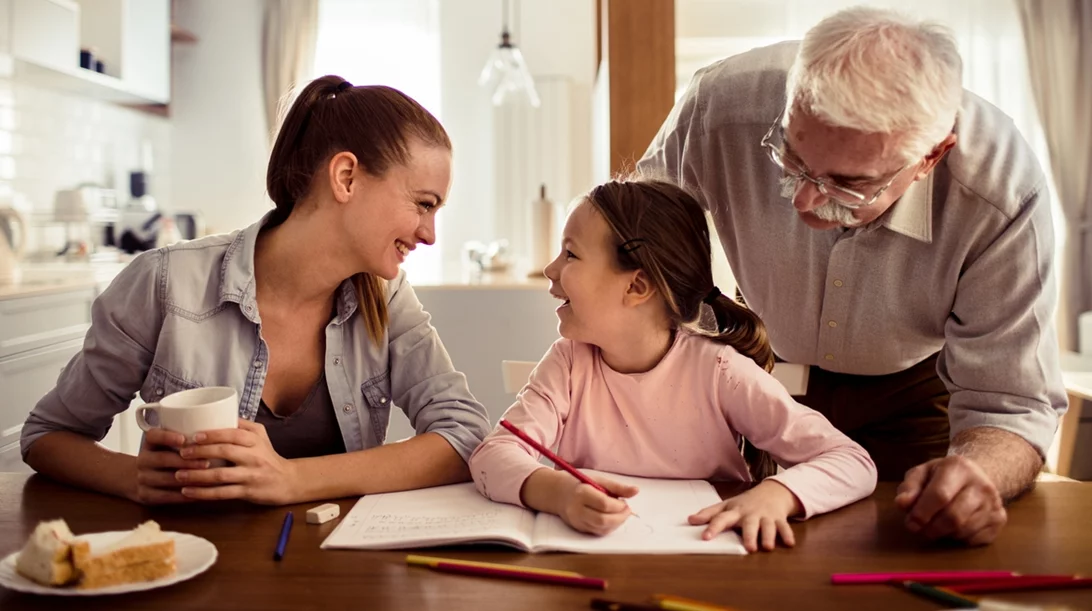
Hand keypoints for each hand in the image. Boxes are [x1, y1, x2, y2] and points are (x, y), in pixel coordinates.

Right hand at [132, 428, 208, 504]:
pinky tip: (199, 493)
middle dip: (186, 462)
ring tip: (208, 480)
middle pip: (162, 459)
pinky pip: (166, 496)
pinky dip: (184, 496)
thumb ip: (186, 439)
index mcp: (150, 443)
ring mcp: (142, 478)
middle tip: (206, 463)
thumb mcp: (170, 445)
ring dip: (188, 480)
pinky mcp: (146, 495)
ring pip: (166, 479)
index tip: (184, 439)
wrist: (141, 480)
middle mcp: (143, 460)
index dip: (167, 437)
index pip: (153, 436)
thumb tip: (217, 433)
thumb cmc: (167, 457)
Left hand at [174, 419, 299, 504]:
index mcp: (255, 440)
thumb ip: (242, 425)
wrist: (287, 481)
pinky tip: (188, 492)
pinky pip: (222, 493)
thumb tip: (217, 412)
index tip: (193, 436)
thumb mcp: (261, 436)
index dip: (213, 435)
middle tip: (180, 454)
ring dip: (197, 476)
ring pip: (221, 475)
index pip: (233, 434)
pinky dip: (203, 493)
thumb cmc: (268, 456)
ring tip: (178, 475)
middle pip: (225, 452)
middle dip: (200, 452)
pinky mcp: (248, 492)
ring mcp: (251, 475)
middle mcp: (254, 456)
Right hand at [558, 475, 638, 536]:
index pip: (604, 504)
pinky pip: (598, 532)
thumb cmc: (580, 484)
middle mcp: (577, 509)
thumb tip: (636, 491)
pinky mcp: (579, 528)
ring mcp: (577, 521)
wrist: (558, 494)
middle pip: (603, 520)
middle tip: (627, 511)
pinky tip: (613, 519)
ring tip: (620, 514)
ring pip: (601, 529)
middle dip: (620, 517)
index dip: (619, 506)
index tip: (626, 503)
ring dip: (616, 523)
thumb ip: (617, 487)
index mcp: (582, 493)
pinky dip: (609, 527)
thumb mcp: (598, 480)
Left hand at [688, 480, 800, 551]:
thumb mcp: (726, 506)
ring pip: (768, 526)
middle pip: (749, 524)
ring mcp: (766, 516)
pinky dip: (787, 535)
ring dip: (768, 536)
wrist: (772, 491)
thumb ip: (709, 514)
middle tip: (749, 547)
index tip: (705, 537)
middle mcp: (751, 514)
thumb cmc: (745, 502)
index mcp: (735, 512)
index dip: (713, 527)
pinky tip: (789, 543)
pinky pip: (784, 527)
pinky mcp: (779, 519)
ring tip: (767, 547)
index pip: (722, 519)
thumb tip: (690, 520)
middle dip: (749, 535)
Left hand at [895, 455, 1005, 544]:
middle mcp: (982, 485)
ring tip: (936, 524)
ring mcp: (995, 503)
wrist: (978, 474)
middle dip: (932, 528)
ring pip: (964, 531)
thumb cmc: (943, 476)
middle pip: (954, 517)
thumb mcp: (922, 474)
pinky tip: (954, 527)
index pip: (940, 495)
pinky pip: (975, 539)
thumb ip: (909, 488)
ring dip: (944, 534)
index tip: (910, 524)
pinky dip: (959, 539)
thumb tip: (902, 504)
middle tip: (920, 529)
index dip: (922, 513)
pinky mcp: (1000, 520)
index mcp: (959, 467)